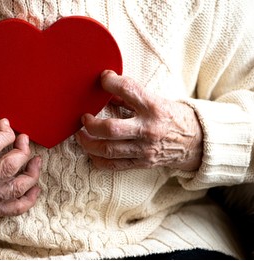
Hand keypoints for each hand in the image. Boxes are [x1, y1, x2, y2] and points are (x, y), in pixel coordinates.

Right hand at [0, 119, 41, 216]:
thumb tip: (1, 124)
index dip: (5, 132)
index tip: (6, 126)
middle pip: (11, 165)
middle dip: (22, 149)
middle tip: (23, 139)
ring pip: (18, 187)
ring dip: (33, 172)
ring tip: (37, 160)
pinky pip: (16, 208)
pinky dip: (30, 199)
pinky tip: (35, 187)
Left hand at [75, 70, 202, 170]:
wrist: (195, 143)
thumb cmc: (174, 117)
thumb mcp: (157, 100)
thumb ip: (131, 97)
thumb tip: (107, 91)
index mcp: (154, 107)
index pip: (129, 90)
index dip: (111, 81)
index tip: (103, 78)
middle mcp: (148, 129)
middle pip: (111, 129)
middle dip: (91, 124)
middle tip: (84, 118)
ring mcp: (144, 149)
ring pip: (108, 150)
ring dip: (88, 143)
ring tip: (81, 135)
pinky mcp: (141, 163)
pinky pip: (113, 165)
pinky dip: (97, 160)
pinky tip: (92, 152)